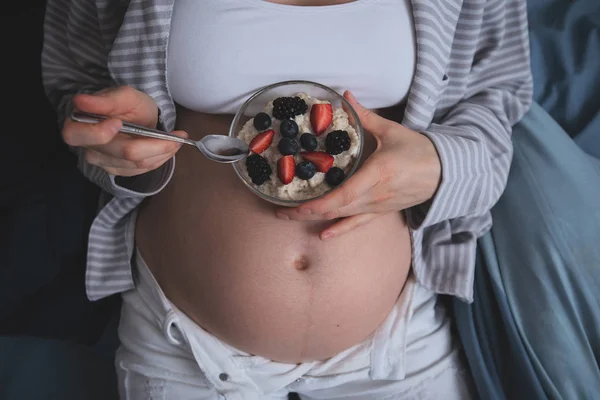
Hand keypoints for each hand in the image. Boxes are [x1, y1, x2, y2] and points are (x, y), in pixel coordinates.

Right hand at [62, 86, 186, 176]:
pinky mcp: (120, 171)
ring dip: (163, 152)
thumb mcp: (123, 96)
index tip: (118, 122)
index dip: (100, 133)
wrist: (135, 117)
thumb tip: (80, 101)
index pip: (84, 137)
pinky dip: (160, 158)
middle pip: (125, 153)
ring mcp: (105, 163)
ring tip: (177, 138)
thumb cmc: (127, 105)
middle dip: (156, 144)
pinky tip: (168, 148)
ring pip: (139, 164)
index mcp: (80, 127)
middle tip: (176, 135)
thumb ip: (105, 100)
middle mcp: (90, 149)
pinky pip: (143, 170)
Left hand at [276, 91, 441, 239]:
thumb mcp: (392, 131)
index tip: (295, 204)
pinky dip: (340, 229)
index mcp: (377, 173)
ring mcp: (378, 206)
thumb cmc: (420, 150)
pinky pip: (358, 224)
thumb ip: (365, 116)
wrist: (446, 172)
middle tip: (279, 211)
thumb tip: (344, 95)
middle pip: (336, 209)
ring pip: (342, 216)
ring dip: (316, 218)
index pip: (342, 195)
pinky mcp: (382, 211)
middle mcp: (375, 195)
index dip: (317, 204)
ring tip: (291, 217)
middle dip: (306, 212)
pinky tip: (324, 235)